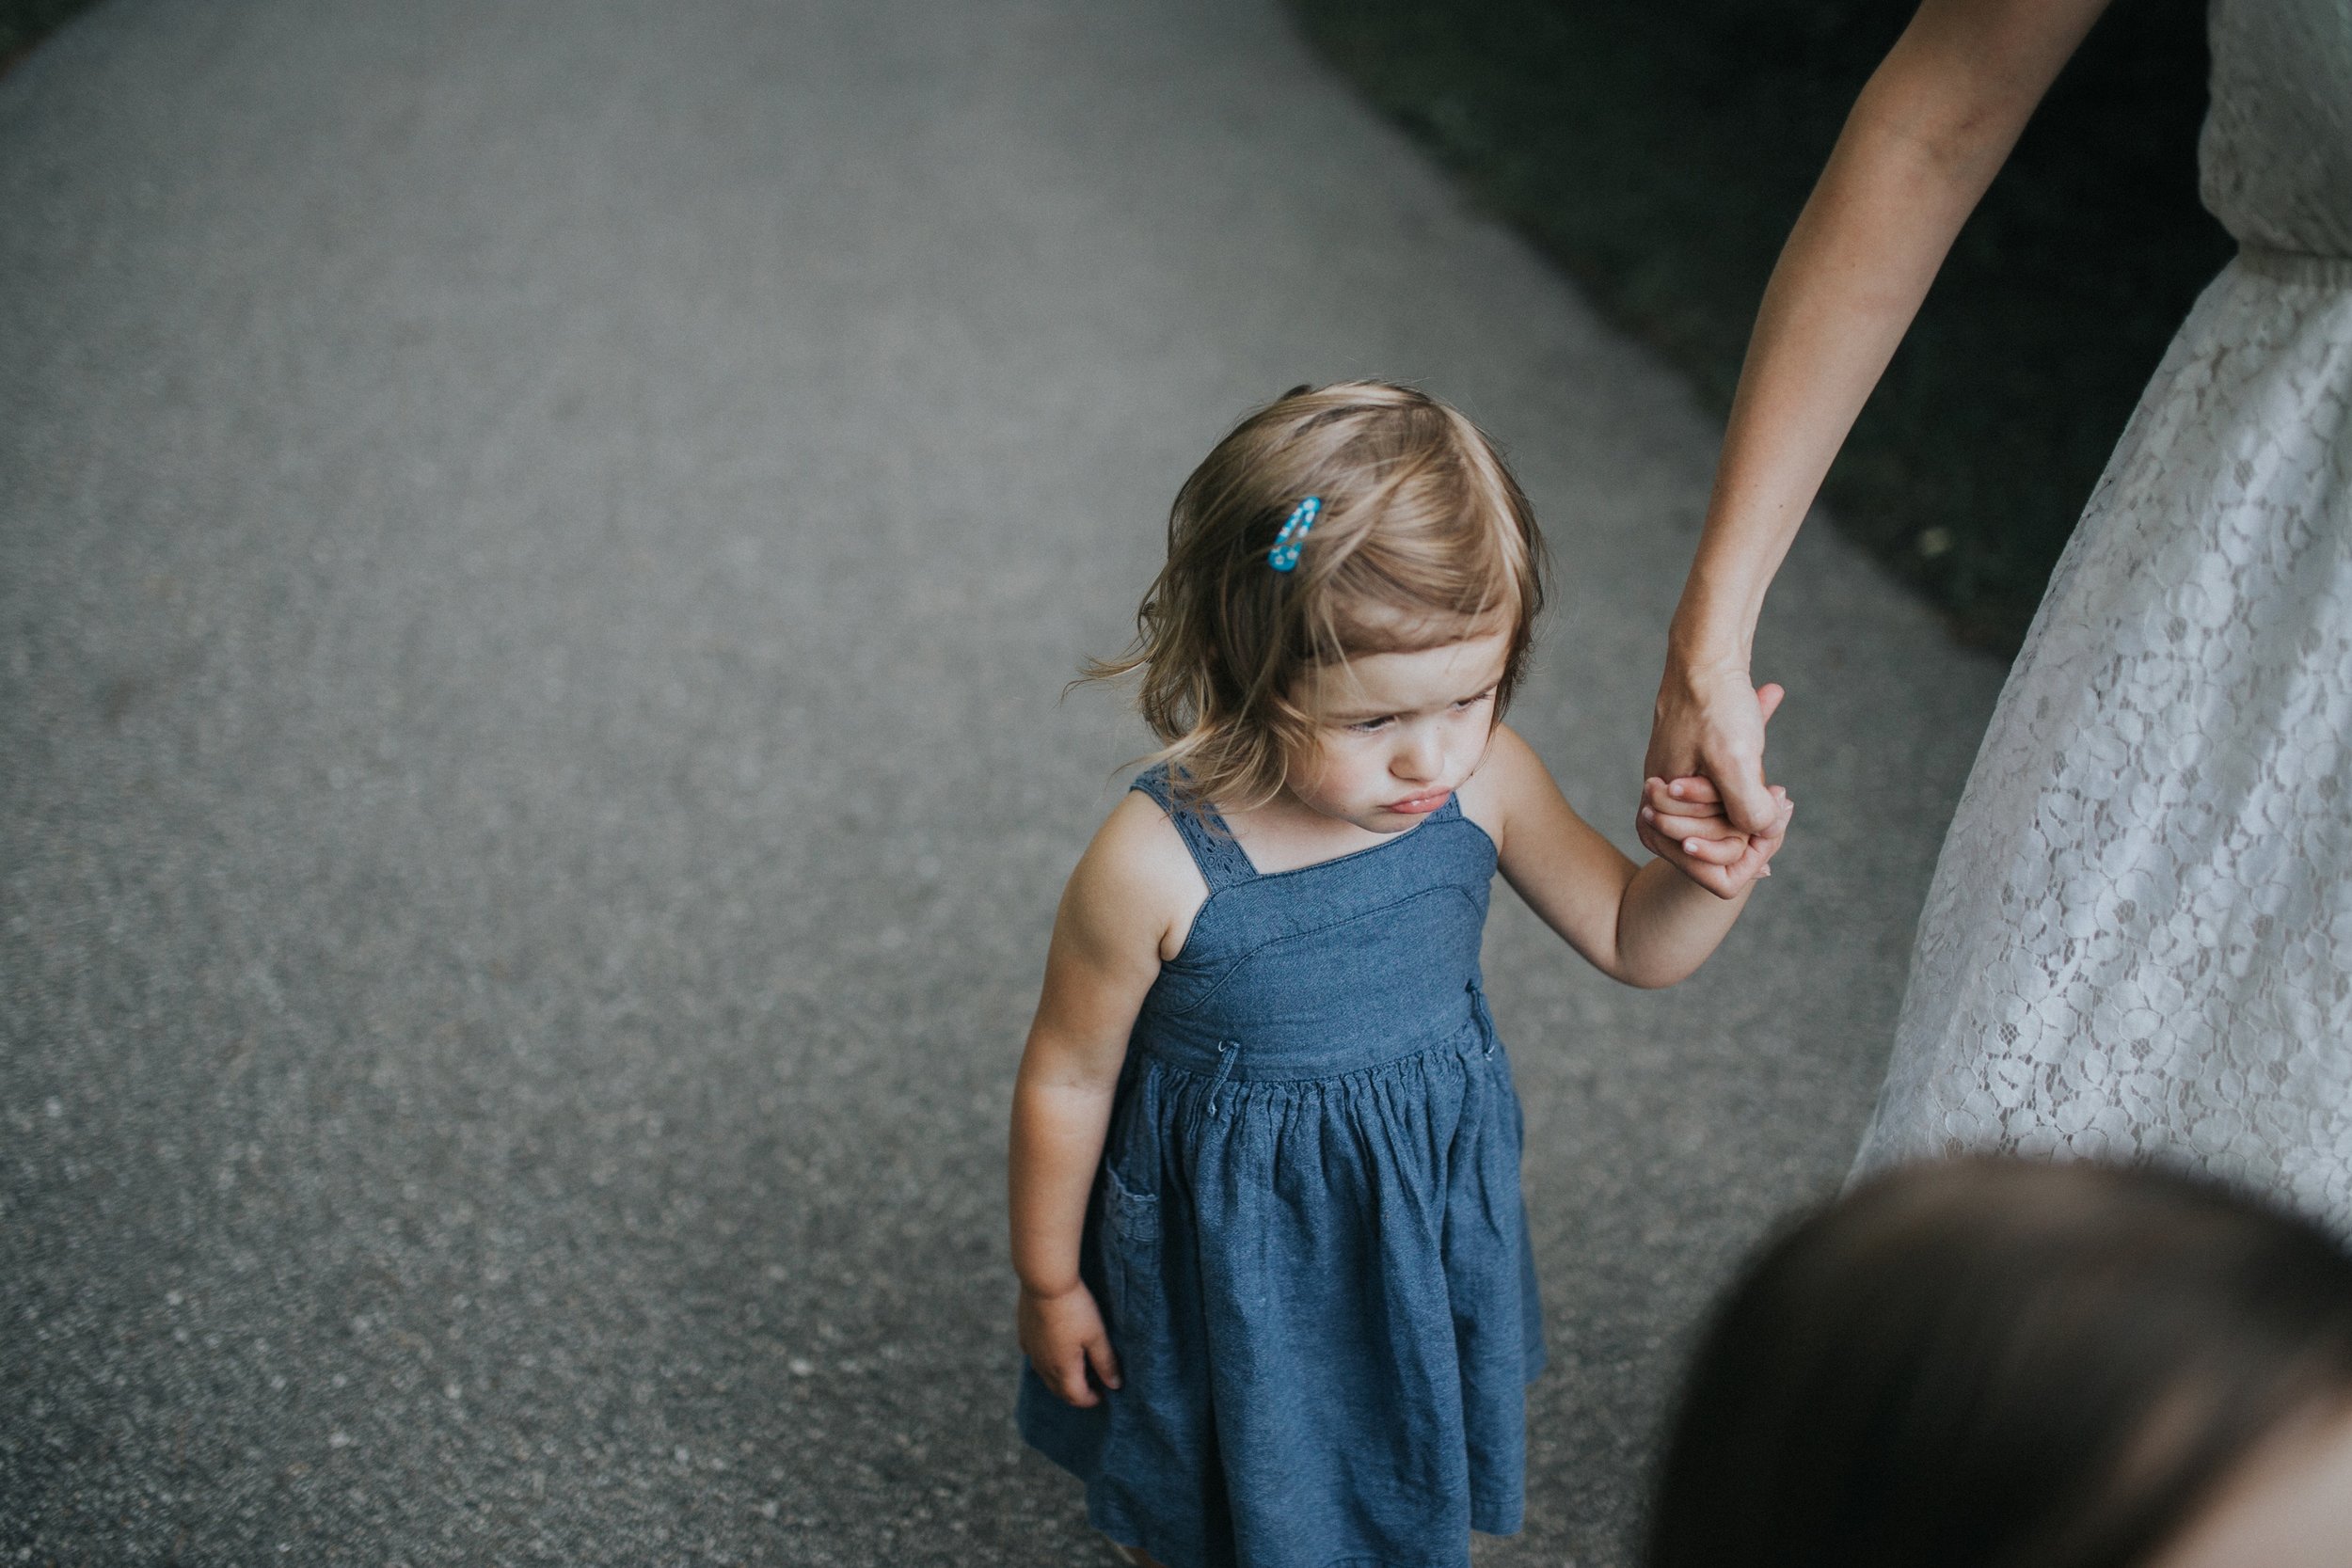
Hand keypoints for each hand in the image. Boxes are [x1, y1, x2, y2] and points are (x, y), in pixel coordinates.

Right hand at [1018, 1280, 1120, 1406]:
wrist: (1045, 1281)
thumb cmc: (1075, 1308)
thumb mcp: (1097, 1335)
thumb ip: (1106, 1363)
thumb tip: (1115, 1385)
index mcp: (1063, 1368)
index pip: (1076, 1397)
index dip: (1091, 1399)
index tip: (1104, 1393)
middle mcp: (1043, 1365)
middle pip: (1059, 1391)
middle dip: (1076, 1393)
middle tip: (1093, 1384)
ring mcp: (1031, 1350)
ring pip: (1045, 1376)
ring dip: (1061, 1379)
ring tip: (1077, 1368)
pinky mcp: (1024, 1335)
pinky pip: (1035, 1357)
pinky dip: (1047, 1361)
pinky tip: (1055, 1349)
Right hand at [1640, 672, 1785, 893]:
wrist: (1705, 656)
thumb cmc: (1716, 706)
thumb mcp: (1736, 761)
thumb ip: (1747, 811)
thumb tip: (1763, 835)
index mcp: (1663, 816)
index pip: (1715, 874)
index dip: (1752, 853)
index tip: (1774, 813)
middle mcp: (1662, 812)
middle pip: (1721, 853)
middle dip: (1755, 830)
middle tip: (1780, 796)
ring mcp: (1676, 795)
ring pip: (1727, 829)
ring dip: (1756, 809)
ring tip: (1776, 785)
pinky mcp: (1691, 775)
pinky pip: (1726, 801)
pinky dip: (1753, 789)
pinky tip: (1774, 785)